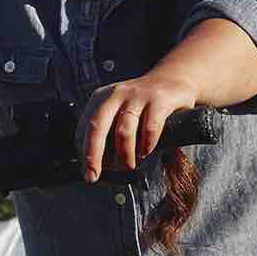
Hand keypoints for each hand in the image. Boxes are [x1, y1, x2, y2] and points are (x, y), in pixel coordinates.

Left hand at [77, 73, 199, 181]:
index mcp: (101, 99)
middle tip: (94, 175)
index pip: (85, 127)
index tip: (87, 171)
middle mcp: (116, 95)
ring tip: (128, 165)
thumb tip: (94, 164)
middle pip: (97, 127)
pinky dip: (146, 145)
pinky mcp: (159, 100)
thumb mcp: (119, 110)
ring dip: (124, 155)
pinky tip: (146, 151)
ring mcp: (137, 96)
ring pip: (123, 131)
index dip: (83, 152)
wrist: (173, 80)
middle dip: (93, 155)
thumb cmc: (142, 103)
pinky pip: (149, 128)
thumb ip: (106, 131)